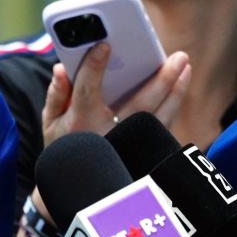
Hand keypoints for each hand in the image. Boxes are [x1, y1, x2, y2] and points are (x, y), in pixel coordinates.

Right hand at [42, 43, 189, 147]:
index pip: (86, 90)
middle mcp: (108, 135)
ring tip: (185, 67)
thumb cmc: (64, 148)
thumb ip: (56, 94)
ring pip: (158, 118)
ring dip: (175, 92)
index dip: (93, 67)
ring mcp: (129, 147)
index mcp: (80, 123)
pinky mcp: (143, 154)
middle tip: (178, 57)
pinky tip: (179, 87)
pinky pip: (162, 128)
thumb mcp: (51, 124)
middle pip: (138, 105)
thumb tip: (61, 68)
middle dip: (160, 80)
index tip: (104, 45)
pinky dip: (172, 106)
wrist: (78, 191)